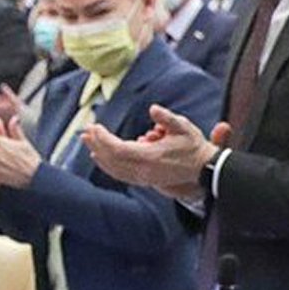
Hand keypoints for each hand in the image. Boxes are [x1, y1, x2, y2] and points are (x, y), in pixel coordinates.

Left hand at [83, 104, 220, 201]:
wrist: (203, 169)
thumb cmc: (193, 146)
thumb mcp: (184, 127)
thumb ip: (167, 118)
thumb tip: (153, 109)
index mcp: (150, 157)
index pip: (117, 149)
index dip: (102, 138)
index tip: (94, 126)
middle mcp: (143, 170)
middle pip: (111, 159)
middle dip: (96, 144)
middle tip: (85, 131)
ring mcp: (143, 177)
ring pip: (113, 169)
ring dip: (98, 154)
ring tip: (87, 141)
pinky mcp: (144, 180)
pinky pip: (119, 174)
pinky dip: (107, 165)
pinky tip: (99, 157)